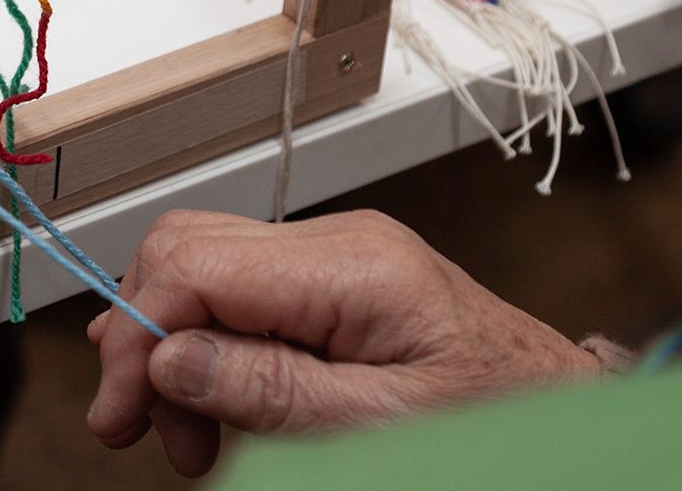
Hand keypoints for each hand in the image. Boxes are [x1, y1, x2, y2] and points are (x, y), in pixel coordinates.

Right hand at [86, 210, 600, 475]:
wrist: (561, 416)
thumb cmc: (494, 423)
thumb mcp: (376, 427)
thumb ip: (267, 388)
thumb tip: (164, 355)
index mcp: (354, 265)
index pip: (195, 263)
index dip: (137, 336)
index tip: (120, 416)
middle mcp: (337, 239)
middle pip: (185, 250)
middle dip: (145, 340)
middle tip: (147, 434)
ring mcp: (332, 252)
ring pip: (200, 269)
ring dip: (176, 353)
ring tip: (197, 442)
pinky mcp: (330, 276)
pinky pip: (239, 293)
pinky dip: (212, 350)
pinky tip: (220, 408)